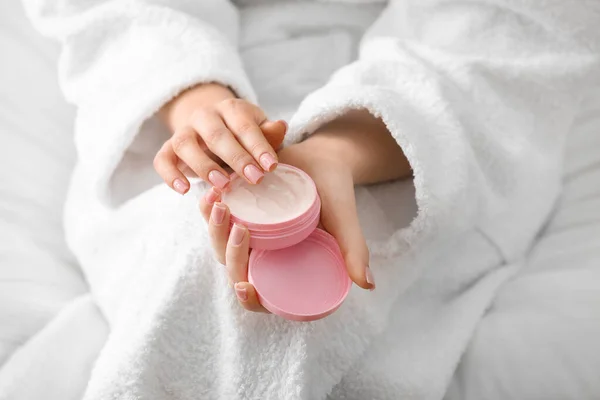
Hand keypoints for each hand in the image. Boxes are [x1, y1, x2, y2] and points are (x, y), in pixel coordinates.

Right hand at [154, 83, 286, 194]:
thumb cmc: (241, 135)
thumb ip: (268, 133)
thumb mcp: (257, 131)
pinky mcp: (168, 149)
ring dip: (204, 166)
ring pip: (186, 145)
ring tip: (222, 186)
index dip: (258, 146)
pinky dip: (170, 175)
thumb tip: (280, 127)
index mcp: (230, 109)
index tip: (271, 166)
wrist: (209, 127)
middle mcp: (204, 116)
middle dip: (237, 158)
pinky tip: (184, 190)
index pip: (244, 126)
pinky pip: (162, 160)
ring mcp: (183, 132)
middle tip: (254, 179)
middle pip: (216, 135)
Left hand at [198, 143, 374, 313]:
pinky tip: (209, 193)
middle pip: (234, 266)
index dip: (249, 299)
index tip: (244, 287)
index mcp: (283, 265)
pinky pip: (216, 215)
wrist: (324, 157)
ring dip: (213, 228)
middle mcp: (261, 252)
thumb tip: (368, 285)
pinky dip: (209, 208)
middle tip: (238, 228)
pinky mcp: (236, 209)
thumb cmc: (336, 193)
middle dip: (228, 251)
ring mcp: (246, 232)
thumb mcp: (343, 220)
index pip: (262, 294)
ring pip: (219, 242)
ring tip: (218, 204)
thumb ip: (353, 249)